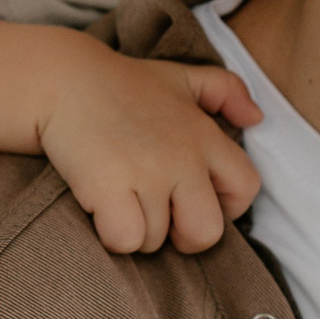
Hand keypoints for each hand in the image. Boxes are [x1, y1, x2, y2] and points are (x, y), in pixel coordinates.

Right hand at [38, 44, 263, 255]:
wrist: (62, 79)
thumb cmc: (122, 84)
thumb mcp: (181, 77)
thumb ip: (226, 90)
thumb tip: (257, 117)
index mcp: (204, 134)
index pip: (245, 186)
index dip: (226, 206)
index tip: (194, 200)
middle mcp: (182, 156)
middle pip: (206, 231)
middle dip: (182, 237)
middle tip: (156, 216)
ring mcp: (147, 173)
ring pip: (156, 241)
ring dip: (137, 230)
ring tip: (120, 198)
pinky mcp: (109, 187)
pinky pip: (125, 240)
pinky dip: (111, 234)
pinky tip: (101, 206)